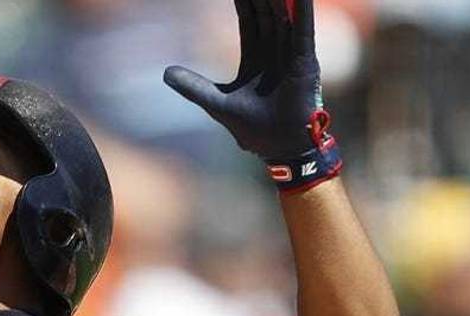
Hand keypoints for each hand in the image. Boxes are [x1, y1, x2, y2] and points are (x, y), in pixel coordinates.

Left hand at [164, 0, 324, 160]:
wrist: (277, 147)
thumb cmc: (251, 128)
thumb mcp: (215, 102)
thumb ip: (193, 86)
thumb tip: (166, 73)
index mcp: (258, 58)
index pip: (251, 20)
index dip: (245, 0)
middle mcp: (276, 52)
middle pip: (266, 12)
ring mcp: (291, 54)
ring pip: (283, 15)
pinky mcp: (304, 60)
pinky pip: (302, 28)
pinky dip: (301, 9)